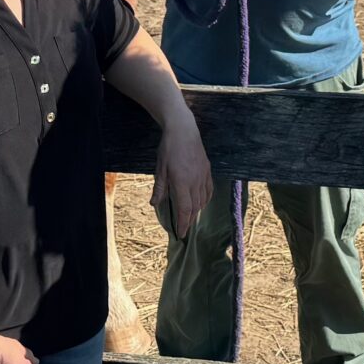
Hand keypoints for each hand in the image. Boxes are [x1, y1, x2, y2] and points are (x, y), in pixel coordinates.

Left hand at [150, 113, 213, 238]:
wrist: (184, 130)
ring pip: (203, 200)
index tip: (181, 233)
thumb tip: (154, 203)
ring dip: (197, 211)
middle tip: (183, 227)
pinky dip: (205, 199)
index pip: (184, 209)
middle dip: (189, 219)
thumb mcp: (160, 168)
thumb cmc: (169, 148)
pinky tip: (201, 202)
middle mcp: (195, 182)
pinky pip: (209, 190)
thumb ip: (159, 187)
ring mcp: (203, 176)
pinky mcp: (207, 170)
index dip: (183, 223)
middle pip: (195, 207)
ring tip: (190, 216)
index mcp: (182, 182)